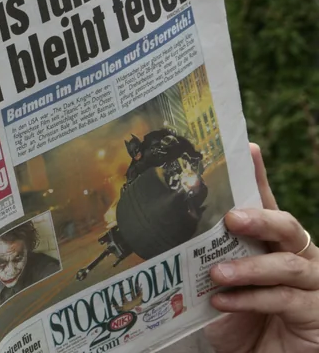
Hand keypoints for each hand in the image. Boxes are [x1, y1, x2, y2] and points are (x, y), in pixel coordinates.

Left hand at [203, 143, 318, 352]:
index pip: (265, 202)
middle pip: (287, 226)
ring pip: (288, 264)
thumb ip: (206, 260)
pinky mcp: (316, 312)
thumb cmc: (237, 319)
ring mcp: (313, 283)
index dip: (257, 176)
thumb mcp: (217, 286)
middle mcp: (299, 256)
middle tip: (231, 219)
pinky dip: (252, 299)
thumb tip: (165, 237)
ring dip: (249, 267)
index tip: (246, 148)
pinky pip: (285, 299)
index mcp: (273, 242)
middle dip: (260, 218)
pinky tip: (223, 301)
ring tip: (216, 273)